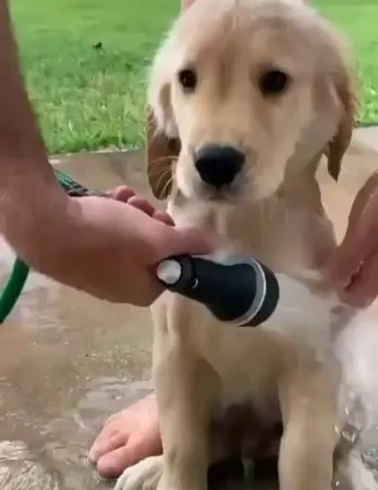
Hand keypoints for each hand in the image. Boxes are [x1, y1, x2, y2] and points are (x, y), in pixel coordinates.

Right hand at [21, 187, 214, 306]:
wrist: (47, 229)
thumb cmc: (109, 238)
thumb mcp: (158, 239)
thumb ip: (189, 243)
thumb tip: (219, 248)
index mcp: (144, 292)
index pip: (175, 266)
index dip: (174, 239)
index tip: (166, 220)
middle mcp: (122, 287)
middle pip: (152, 249)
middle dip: (150, 221)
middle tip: (141, 207)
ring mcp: (98, 271)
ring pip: (129, 235)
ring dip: (131, 212)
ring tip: (121, 198)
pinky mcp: (79, 254)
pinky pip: (104, 231)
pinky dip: (109, 212)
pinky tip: (105, 197)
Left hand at [323, 153, 377, 307]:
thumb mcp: (363, 232)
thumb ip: (348, 260)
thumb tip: (329, 288)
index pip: (362, 297)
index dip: (339, 297)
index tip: (313, 288)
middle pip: (363, 283)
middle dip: (339, 284)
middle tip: (310, 274)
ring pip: (364, 264)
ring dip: (343, 266)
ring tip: (317, 259)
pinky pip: (365, 246)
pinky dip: (349, 248)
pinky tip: (336, 238)